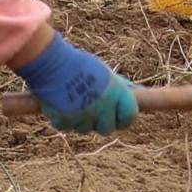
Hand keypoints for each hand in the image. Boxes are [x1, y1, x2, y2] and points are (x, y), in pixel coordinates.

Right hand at [14, 36, 138, 133]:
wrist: (52, 62)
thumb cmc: (80, 65)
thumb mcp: (105, 74)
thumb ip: (120, 87)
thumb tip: (139, 91)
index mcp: (117, 93)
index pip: (130, 117)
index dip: (124, 118)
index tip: (118, 116)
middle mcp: (103, 107)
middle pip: (107, 128)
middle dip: (100, 122)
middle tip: (92, 109)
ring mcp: (83, 116)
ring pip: (85, 129)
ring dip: (81, 120)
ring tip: (74, 100)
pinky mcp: (64, 121)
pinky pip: (66, 127)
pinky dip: (63, 119)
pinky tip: (61, 104)